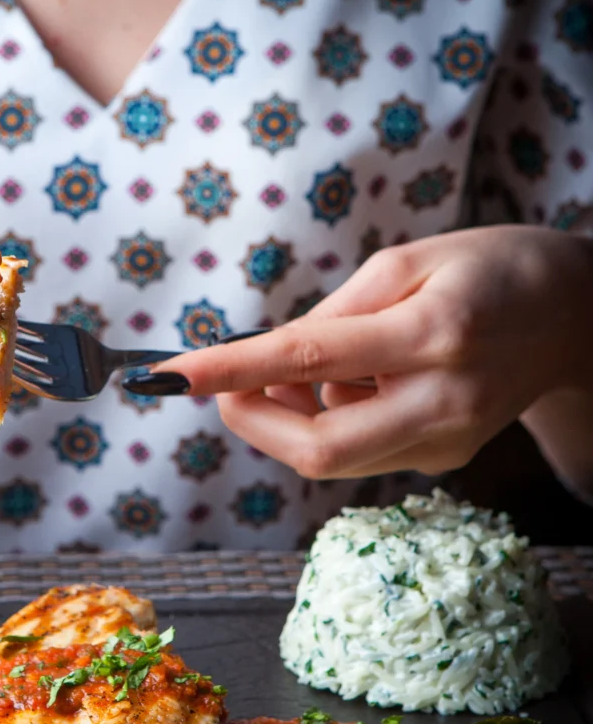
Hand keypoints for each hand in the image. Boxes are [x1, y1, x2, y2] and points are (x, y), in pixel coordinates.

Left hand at [152, 227, 592, 478]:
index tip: (171, 374)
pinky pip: (355, 449)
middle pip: (317, 448)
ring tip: (305, 365)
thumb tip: (265, 361)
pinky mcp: (440, 460)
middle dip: (250, 418)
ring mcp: (445, 443)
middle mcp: (443, 402)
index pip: (310, 360)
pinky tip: (351, 381)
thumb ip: (332, 316)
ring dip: (285, 414)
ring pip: (329, 455)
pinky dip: (324, 417)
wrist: (571, 319)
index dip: (231, 370)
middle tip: (227, 378)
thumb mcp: (407, 263)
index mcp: (435, 333)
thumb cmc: (488, 270)